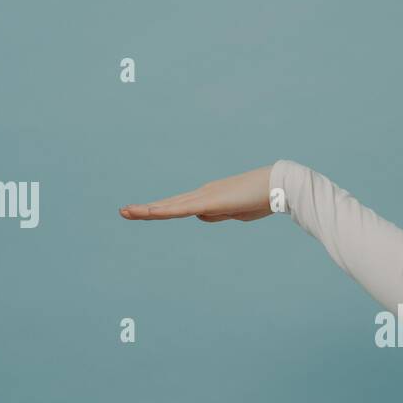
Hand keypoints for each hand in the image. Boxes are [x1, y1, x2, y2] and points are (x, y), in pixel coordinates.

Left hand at [119, 165, 275, 222]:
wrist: (278, 186)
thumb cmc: (262, 198)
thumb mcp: (237, 213)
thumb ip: (219, 214)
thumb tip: (199, 216)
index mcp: (210, 197)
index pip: (180, 206)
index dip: (161, 209)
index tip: (145, 212)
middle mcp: (203, 193)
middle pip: (169, 203)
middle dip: (146, 209)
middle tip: (124, 211)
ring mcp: (205, 196)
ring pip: (170, 205)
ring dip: (147, 210)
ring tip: (126, 212)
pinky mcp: (209, 201)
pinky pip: (181, 208)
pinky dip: (163, 211)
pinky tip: (148, 212)